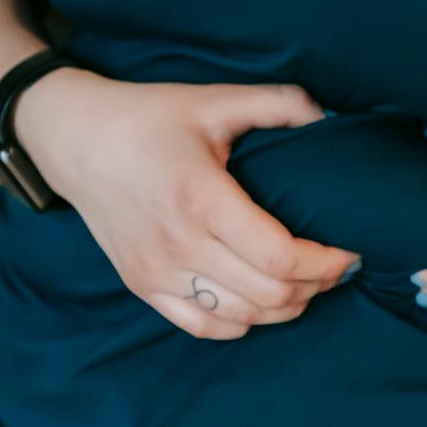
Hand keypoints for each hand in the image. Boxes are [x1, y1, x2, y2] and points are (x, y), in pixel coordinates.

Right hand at [13, 72, 359, 340]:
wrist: (76, 139)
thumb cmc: (150, 117)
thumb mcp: (214, 99)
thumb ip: (279, 104)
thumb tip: (330, 119)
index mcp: (202, 197)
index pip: (279, 256)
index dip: (324, 262)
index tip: (350, 250)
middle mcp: (179, 245)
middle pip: (268, 294)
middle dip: (315, 286)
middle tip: (337, 266)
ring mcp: (157, 273)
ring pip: (241, 318)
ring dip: (285, 308)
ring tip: (308, 283)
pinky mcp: (142, 286)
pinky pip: (202, 327)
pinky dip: (242, 323)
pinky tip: (262, 301)